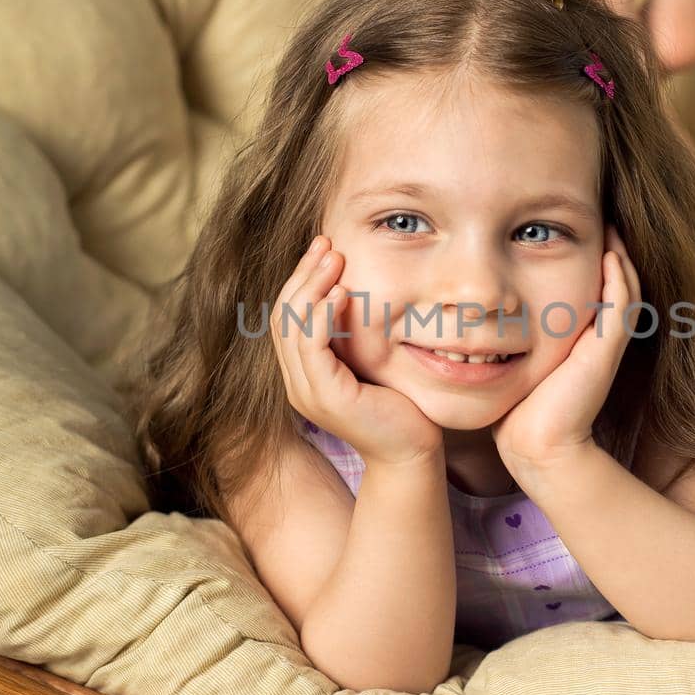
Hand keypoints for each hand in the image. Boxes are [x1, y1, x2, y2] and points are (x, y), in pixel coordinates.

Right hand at [270, 236, 443, 466]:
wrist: (412, 451)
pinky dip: (323, 317)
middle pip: (282, 316)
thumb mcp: (369, 360)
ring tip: (334, 259)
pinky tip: (341, 294)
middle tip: (325, 243)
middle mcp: (297, 382)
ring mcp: (308, 392)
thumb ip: (352, 332)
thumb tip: (352, 287)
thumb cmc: (398, 404)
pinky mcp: (327, 399)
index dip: (301, 278)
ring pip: (292, 328)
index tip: (322, 247)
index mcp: (303, 372)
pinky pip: (313, 349)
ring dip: (312, 287)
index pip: (287, 316)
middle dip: (303, 275)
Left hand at [490, 223, 642, 470]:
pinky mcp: (606, 351)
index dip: (585, 253)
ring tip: (607, 223)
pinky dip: (620, 277)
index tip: (564, 226)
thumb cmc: (516, 408)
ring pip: (624, 286)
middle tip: (597, 213)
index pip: (590, 282)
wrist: (535, 447)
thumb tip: (471, 314)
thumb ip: (504, 336)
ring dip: (618, 253)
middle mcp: (597, 336)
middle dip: (606, 245)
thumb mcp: (510, 360)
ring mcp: (606, 343)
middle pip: (614, 278)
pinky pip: (622, 304)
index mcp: (579, 336)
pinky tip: (611, 253)